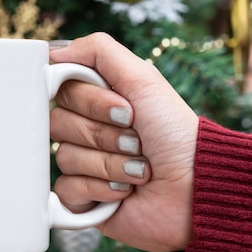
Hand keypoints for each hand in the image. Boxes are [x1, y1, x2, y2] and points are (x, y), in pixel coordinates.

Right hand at [50, 33, 197, 251]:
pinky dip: (99, 189)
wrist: (196, 189)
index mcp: (96, 102)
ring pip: (64, 157)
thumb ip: (98, 51)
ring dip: (110, 164)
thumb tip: (54, 53)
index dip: (91, 102)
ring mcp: (82, 166)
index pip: (63, 91)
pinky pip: (66, 189)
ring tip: (140, 171)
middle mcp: (86, 132)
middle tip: (137, 142)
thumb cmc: (175, 135)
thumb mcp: (143, 79)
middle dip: (104, 135)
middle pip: (58, 124)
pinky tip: (124, 192)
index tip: (126, 111)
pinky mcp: (81, 199)